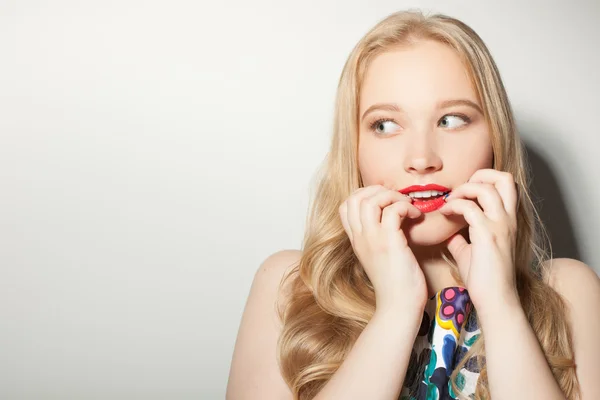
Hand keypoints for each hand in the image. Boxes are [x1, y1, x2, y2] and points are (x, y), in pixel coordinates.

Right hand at [339, 185, 426, 312]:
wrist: (399, 306)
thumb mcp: (380, 256)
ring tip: (406, 206)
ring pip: (371, 200)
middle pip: (354, 198)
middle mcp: (360, 238)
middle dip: (377, 190)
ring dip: (392, 196)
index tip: (384, 201)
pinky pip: (393, 210)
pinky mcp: (388, 242)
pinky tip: (416, 217)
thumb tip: (392, 217)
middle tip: (396, 199)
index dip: (364, 195)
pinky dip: (406, 207)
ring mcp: (372, 239)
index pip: (345, 206)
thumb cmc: (396, 283)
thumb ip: (379, 237)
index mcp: (356, 241)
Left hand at [438, 169, 518, 311]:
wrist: (494, 299)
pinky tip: (444, 214)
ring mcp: (500, 226)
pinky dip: (454, 205)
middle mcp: (508, 219)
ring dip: (463, 189)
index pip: (505, 184)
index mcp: (507, 219)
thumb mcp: (471, 252)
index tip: (463, 192)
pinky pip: (470, 208)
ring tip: (450, 202)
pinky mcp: (488, 236)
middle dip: (479, 174)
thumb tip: (448, 232)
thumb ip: (462, 238)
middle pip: (504, 177)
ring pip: (486, 188)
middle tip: (459, 189)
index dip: (484, 179)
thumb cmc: (484, 279)